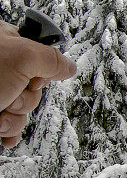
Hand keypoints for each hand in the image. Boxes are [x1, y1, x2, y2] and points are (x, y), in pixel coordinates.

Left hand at [0, 21, 75, 147]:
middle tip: (9, 96)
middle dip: (25, 100)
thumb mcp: (21, 57)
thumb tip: (68, 66)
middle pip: (32, 87)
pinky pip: (8, 126)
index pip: (39, 57)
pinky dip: (7, 132)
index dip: (40, 73)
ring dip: (14, 119)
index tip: (32, 79)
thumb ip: (51, 60)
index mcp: (5, 44)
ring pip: (21, 109)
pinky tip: (1, 132)